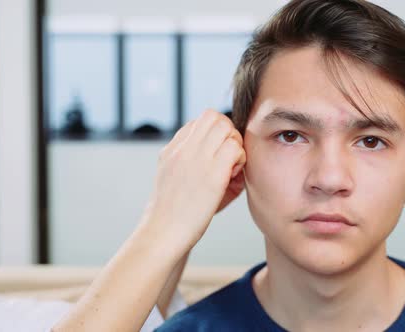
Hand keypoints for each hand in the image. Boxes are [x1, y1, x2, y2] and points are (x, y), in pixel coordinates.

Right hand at [142, 110, 245, 248]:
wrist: (163, 233)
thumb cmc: (173, 215)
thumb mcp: (173, 180)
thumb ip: (190, 163)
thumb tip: (217, 157)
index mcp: (172, 150)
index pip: (199, 122)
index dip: (213, 135)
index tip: (215, 156)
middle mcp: (183, 148)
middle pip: (213, 116)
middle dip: (227, 132)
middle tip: (228, 157)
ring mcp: (196, 158)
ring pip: (226, 127)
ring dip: (235, 144)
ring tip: (231, 168)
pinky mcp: (212, 174)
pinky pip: (235, 148)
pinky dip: (240, 159)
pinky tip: (233, 178)